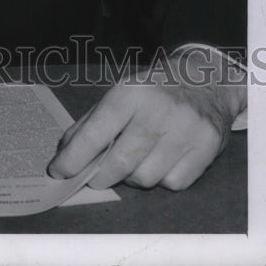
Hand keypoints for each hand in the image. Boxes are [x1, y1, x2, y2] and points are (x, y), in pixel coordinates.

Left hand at [47, 51, 245, 190]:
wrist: (205, 81)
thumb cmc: (154, 90)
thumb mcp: (121, 93)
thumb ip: (92, 122)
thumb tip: (67, 152)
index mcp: (132, 92)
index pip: (97, 131)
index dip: (74, 157)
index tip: (59, 170)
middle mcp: (159, 110)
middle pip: (121, 161)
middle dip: (100, 176)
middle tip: (94, 176)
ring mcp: (186, 130)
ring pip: (146, 178)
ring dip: (131, 178)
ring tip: (132, 162)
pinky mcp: (207, 148)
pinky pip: (173, 183)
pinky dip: (161, 179)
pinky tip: (160, 161)